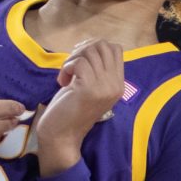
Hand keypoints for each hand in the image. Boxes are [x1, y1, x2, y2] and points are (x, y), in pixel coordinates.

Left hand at [32, 40, 126, 172]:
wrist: (62, 136)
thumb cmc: (71, 109)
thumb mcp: (90, 86)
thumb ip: (96, 68)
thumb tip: (89, 44)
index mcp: (118, 84)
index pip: (115, 49)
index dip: (94, 47)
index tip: (80, 59)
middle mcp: (116, 85)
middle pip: (103, 45)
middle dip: (82, 49)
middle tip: (71, 66)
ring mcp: (105, 87)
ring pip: (90, 52)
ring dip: (72, 59)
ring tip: (66, 76)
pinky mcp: (90, 89)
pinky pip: (79, 63)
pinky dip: (67, 68)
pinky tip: (63, 82)